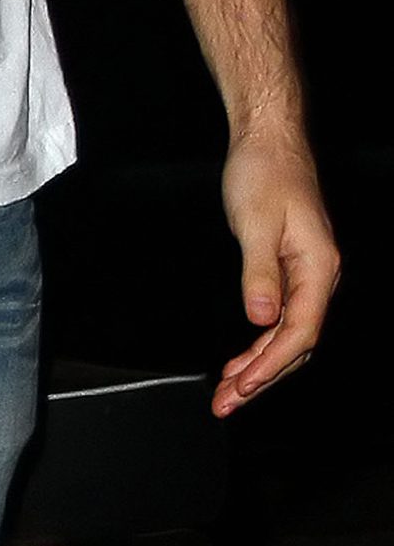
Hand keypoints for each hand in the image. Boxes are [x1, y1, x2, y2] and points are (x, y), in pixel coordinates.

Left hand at [213, 127, 339, 414]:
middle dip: (262, 377)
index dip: (271, 364)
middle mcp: (320, 277)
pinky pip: (281, 317)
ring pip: (288, 335)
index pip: (301, 332)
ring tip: (228, 393)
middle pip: (296, 343)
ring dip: (259, 365)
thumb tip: (262, 319)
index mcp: (320, 269)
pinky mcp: (291, 270)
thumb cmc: (264, 173)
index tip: (243, 387)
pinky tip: (241, 360)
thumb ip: (259, 273)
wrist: (269, 141)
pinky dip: (259, 342)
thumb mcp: (256, 222)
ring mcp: (308, 275)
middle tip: (226, 404)